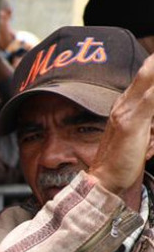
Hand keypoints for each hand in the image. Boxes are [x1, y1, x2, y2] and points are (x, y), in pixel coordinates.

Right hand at [90, 52, 153, 197]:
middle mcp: (126, 103)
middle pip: (149, 69)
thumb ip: (150, 122)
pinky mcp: (132, 122)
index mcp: (128, 103)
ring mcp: (128, 111)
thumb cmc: (123, 161)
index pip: (147, 72)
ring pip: (150, 77)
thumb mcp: (142, 135)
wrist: (104, 182)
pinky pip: (151, 98)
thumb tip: (152, 125)